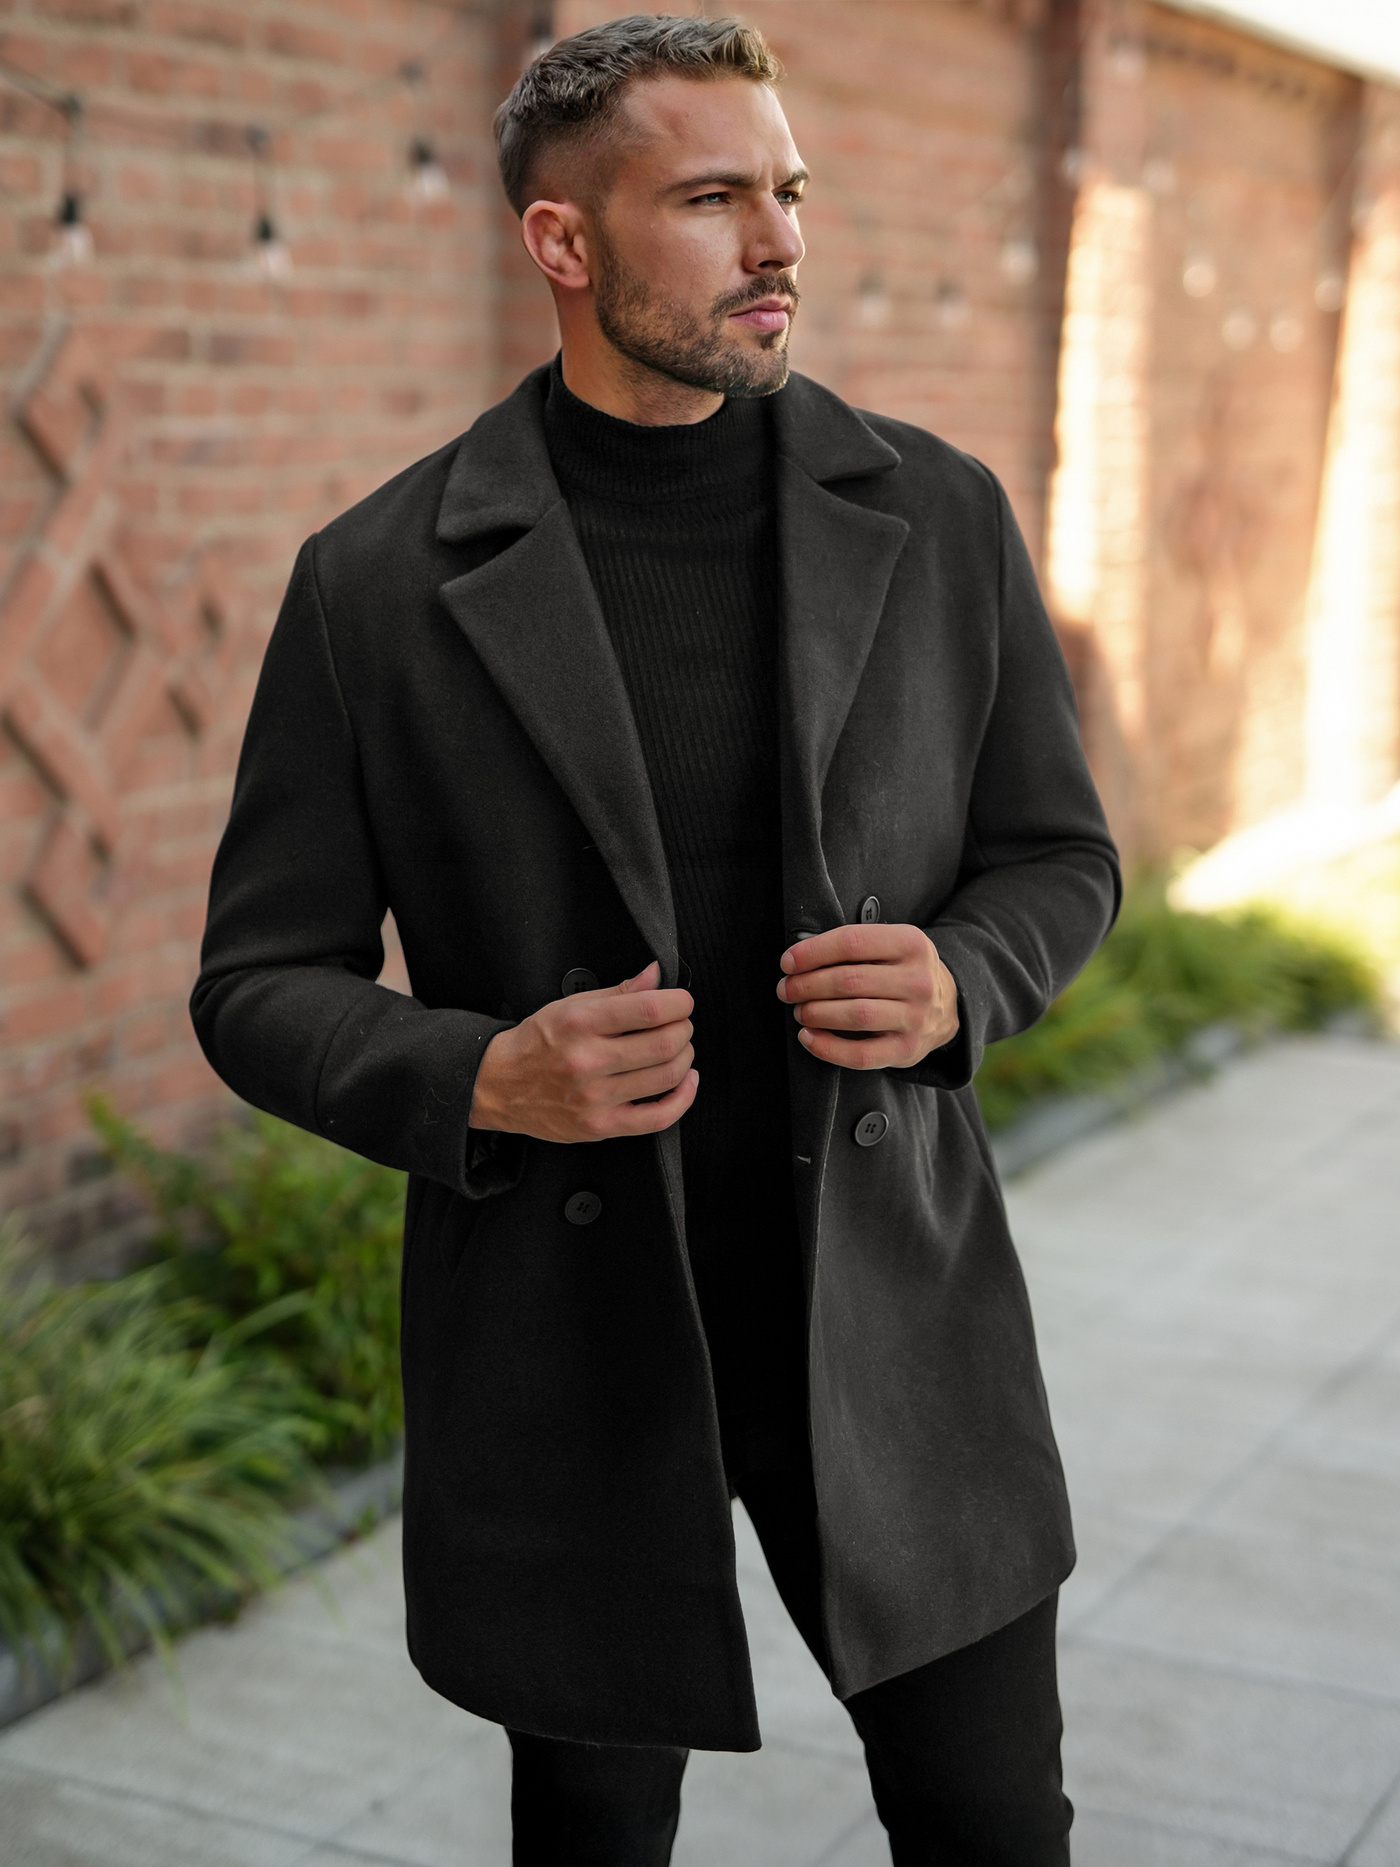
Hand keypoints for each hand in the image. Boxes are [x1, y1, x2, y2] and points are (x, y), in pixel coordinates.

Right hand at [469, 960, 697, 1142]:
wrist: (498, 1085)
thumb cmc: (537, 1042)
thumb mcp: (570, 1006)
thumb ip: (618, 991)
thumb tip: (656, 974)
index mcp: (580, 1023)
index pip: (649, 1009)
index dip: (679, 1003)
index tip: (682, 1002)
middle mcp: (587, 1060)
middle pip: (664, 1043)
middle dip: (684, 1029)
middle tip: (680, 1024)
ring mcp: (594, 1098)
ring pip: (666, 1077)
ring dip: (685, 1058)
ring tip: (678, 1048)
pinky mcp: (600, 1126)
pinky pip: (657, 1118)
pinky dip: (683, 1098)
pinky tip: (686, 1082)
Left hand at [775, 923, 958, 1069]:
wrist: (946, 1007)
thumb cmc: (903, 971)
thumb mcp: (891, 945)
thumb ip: (853, 947)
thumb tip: (799, 959)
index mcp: (911, 944)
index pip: (852, 942)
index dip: (812, 952)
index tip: (788, 962)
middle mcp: (918, 980)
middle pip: (849, 981)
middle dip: (807, 985)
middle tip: (787, 989)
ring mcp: (916, 1017)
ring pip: (855, 1015)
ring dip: (816, 1013)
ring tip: (799, 1011)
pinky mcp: (907, 1049)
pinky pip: (861, 1055)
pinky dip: (827, 1048)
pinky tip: (808, 1038)